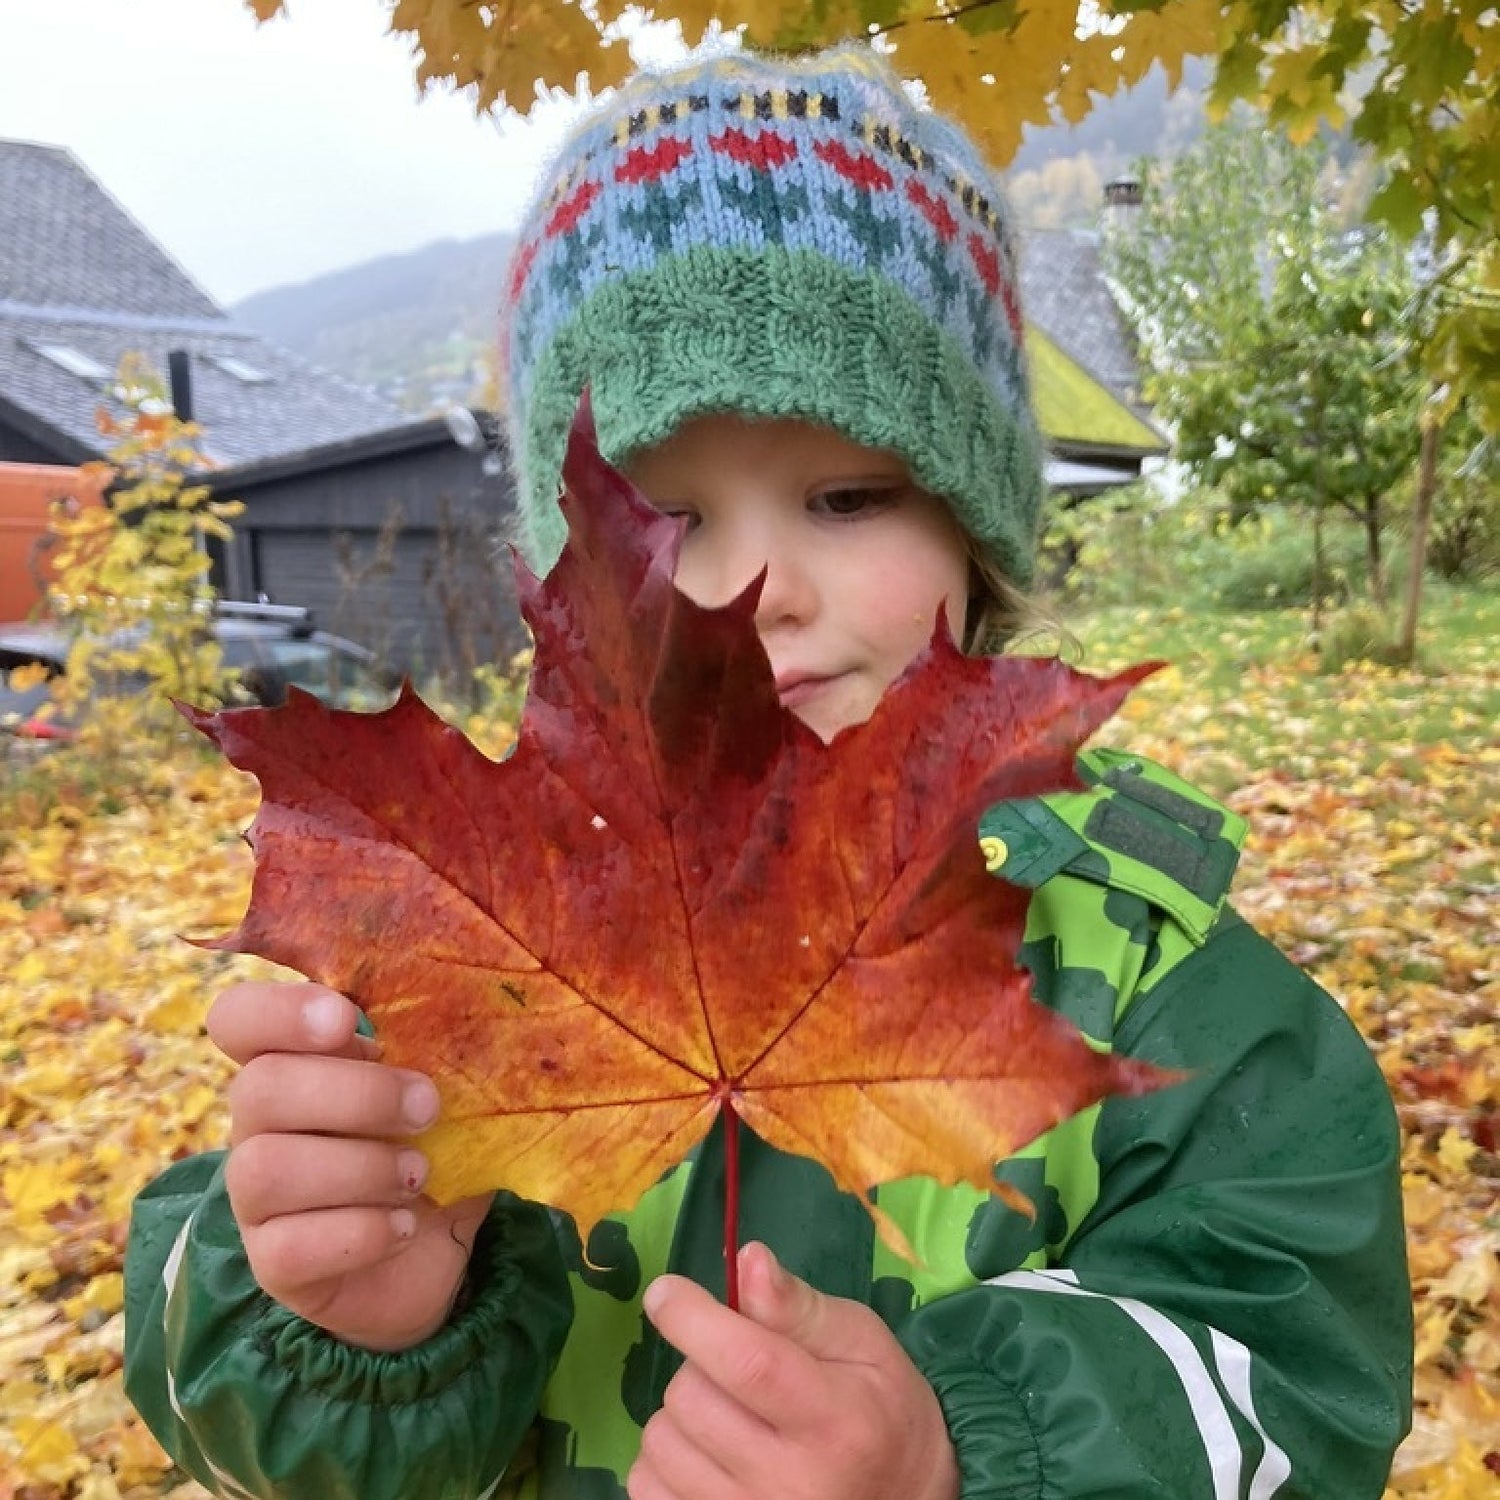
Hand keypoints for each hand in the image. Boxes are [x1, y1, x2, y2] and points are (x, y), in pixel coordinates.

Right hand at [210, 981, 492, 1351]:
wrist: (436, 1250)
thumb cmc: (435, 1144)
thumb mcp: (445, 1087)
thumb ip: (440, 1047)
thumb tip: (477, 1011)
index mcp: (294, 1061)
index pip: (237, 1016)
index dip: (277, 1012)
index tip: (345, 1020)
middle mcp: (259, 1125)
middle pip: (259, 1090)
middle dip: (355, 1095)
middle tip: (427, 1108)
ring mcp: (255, 1199)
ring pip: (264, 1170)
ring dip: (358, 1168)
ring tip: (419, 1175)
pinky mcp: (271, 1265)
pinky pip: (288, 1248)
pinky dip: (361, 1232)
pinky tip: (405, 1225)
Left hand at [630, 1242, 959, 1499]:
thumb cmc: (882, 1411)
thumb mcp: (862, 1344)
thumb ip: (799, 1307)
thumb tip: (748, 1260)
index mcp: (833, 1420)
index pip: (747, 1363)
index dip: (694, 1320)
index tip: (665, 1292)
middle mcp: (789, 1483)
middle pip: (693, 1398)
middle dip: (698, 1363)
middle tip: (734, 1366)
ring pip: (662, 1442)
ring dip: (680, 1413)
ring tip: (725, 1413)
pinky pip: (647, 1488)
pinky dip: (662, 1461)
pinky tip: (703, 1453)